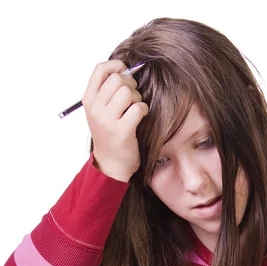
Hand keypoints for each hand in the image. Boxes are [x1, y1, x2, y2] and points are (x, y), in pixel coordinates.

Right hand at [82, 60, 148, 181]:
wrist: (111, 164)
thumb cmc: (109, 134)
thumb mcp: (99, 111)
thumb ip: (106, 91)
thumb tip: (126, 70)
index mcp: (88, 100)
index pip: (100, 69)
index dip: (117, 66)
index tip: (125, 73)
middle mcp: (95, 109)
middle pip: (118, 79)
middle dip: (131, 85)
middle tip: (132, 97)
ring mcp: (107, 120)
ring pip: (128, 92)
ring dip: (137, 98)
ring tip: (135, 109)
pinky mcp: (122, 131)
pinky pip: (138, 108)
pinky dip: (143, 109)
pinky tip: (141, 117)